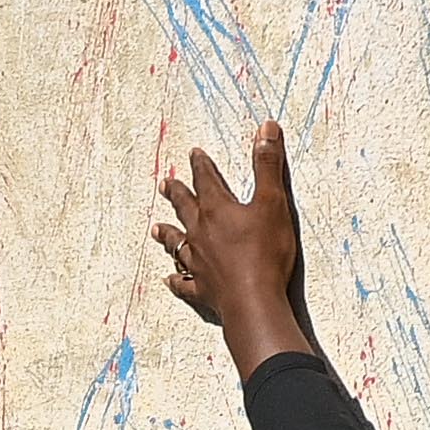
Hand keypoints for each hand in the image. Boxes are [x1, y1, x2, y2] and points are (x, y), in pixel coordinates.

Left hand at [153, 124, 316, 379]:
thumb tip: (266, 128)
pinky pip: (182, 283)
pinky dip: (175, 280)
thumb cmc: (265, 252)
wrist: (253, 301)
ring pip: (177, 245)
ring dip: (167, 235)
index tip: (193, 154)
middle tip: (163, 184)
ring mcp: (197, 263)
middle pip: (184, 209)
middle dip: (175, 194)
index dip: (201, 165)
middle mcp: (201, 234)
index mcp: (217, 210)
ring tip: (156, 229)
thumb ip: (267, 166)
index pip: (206, 180)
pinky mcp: (200, 289)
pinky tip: (168, 279)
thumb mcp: (272, 202)